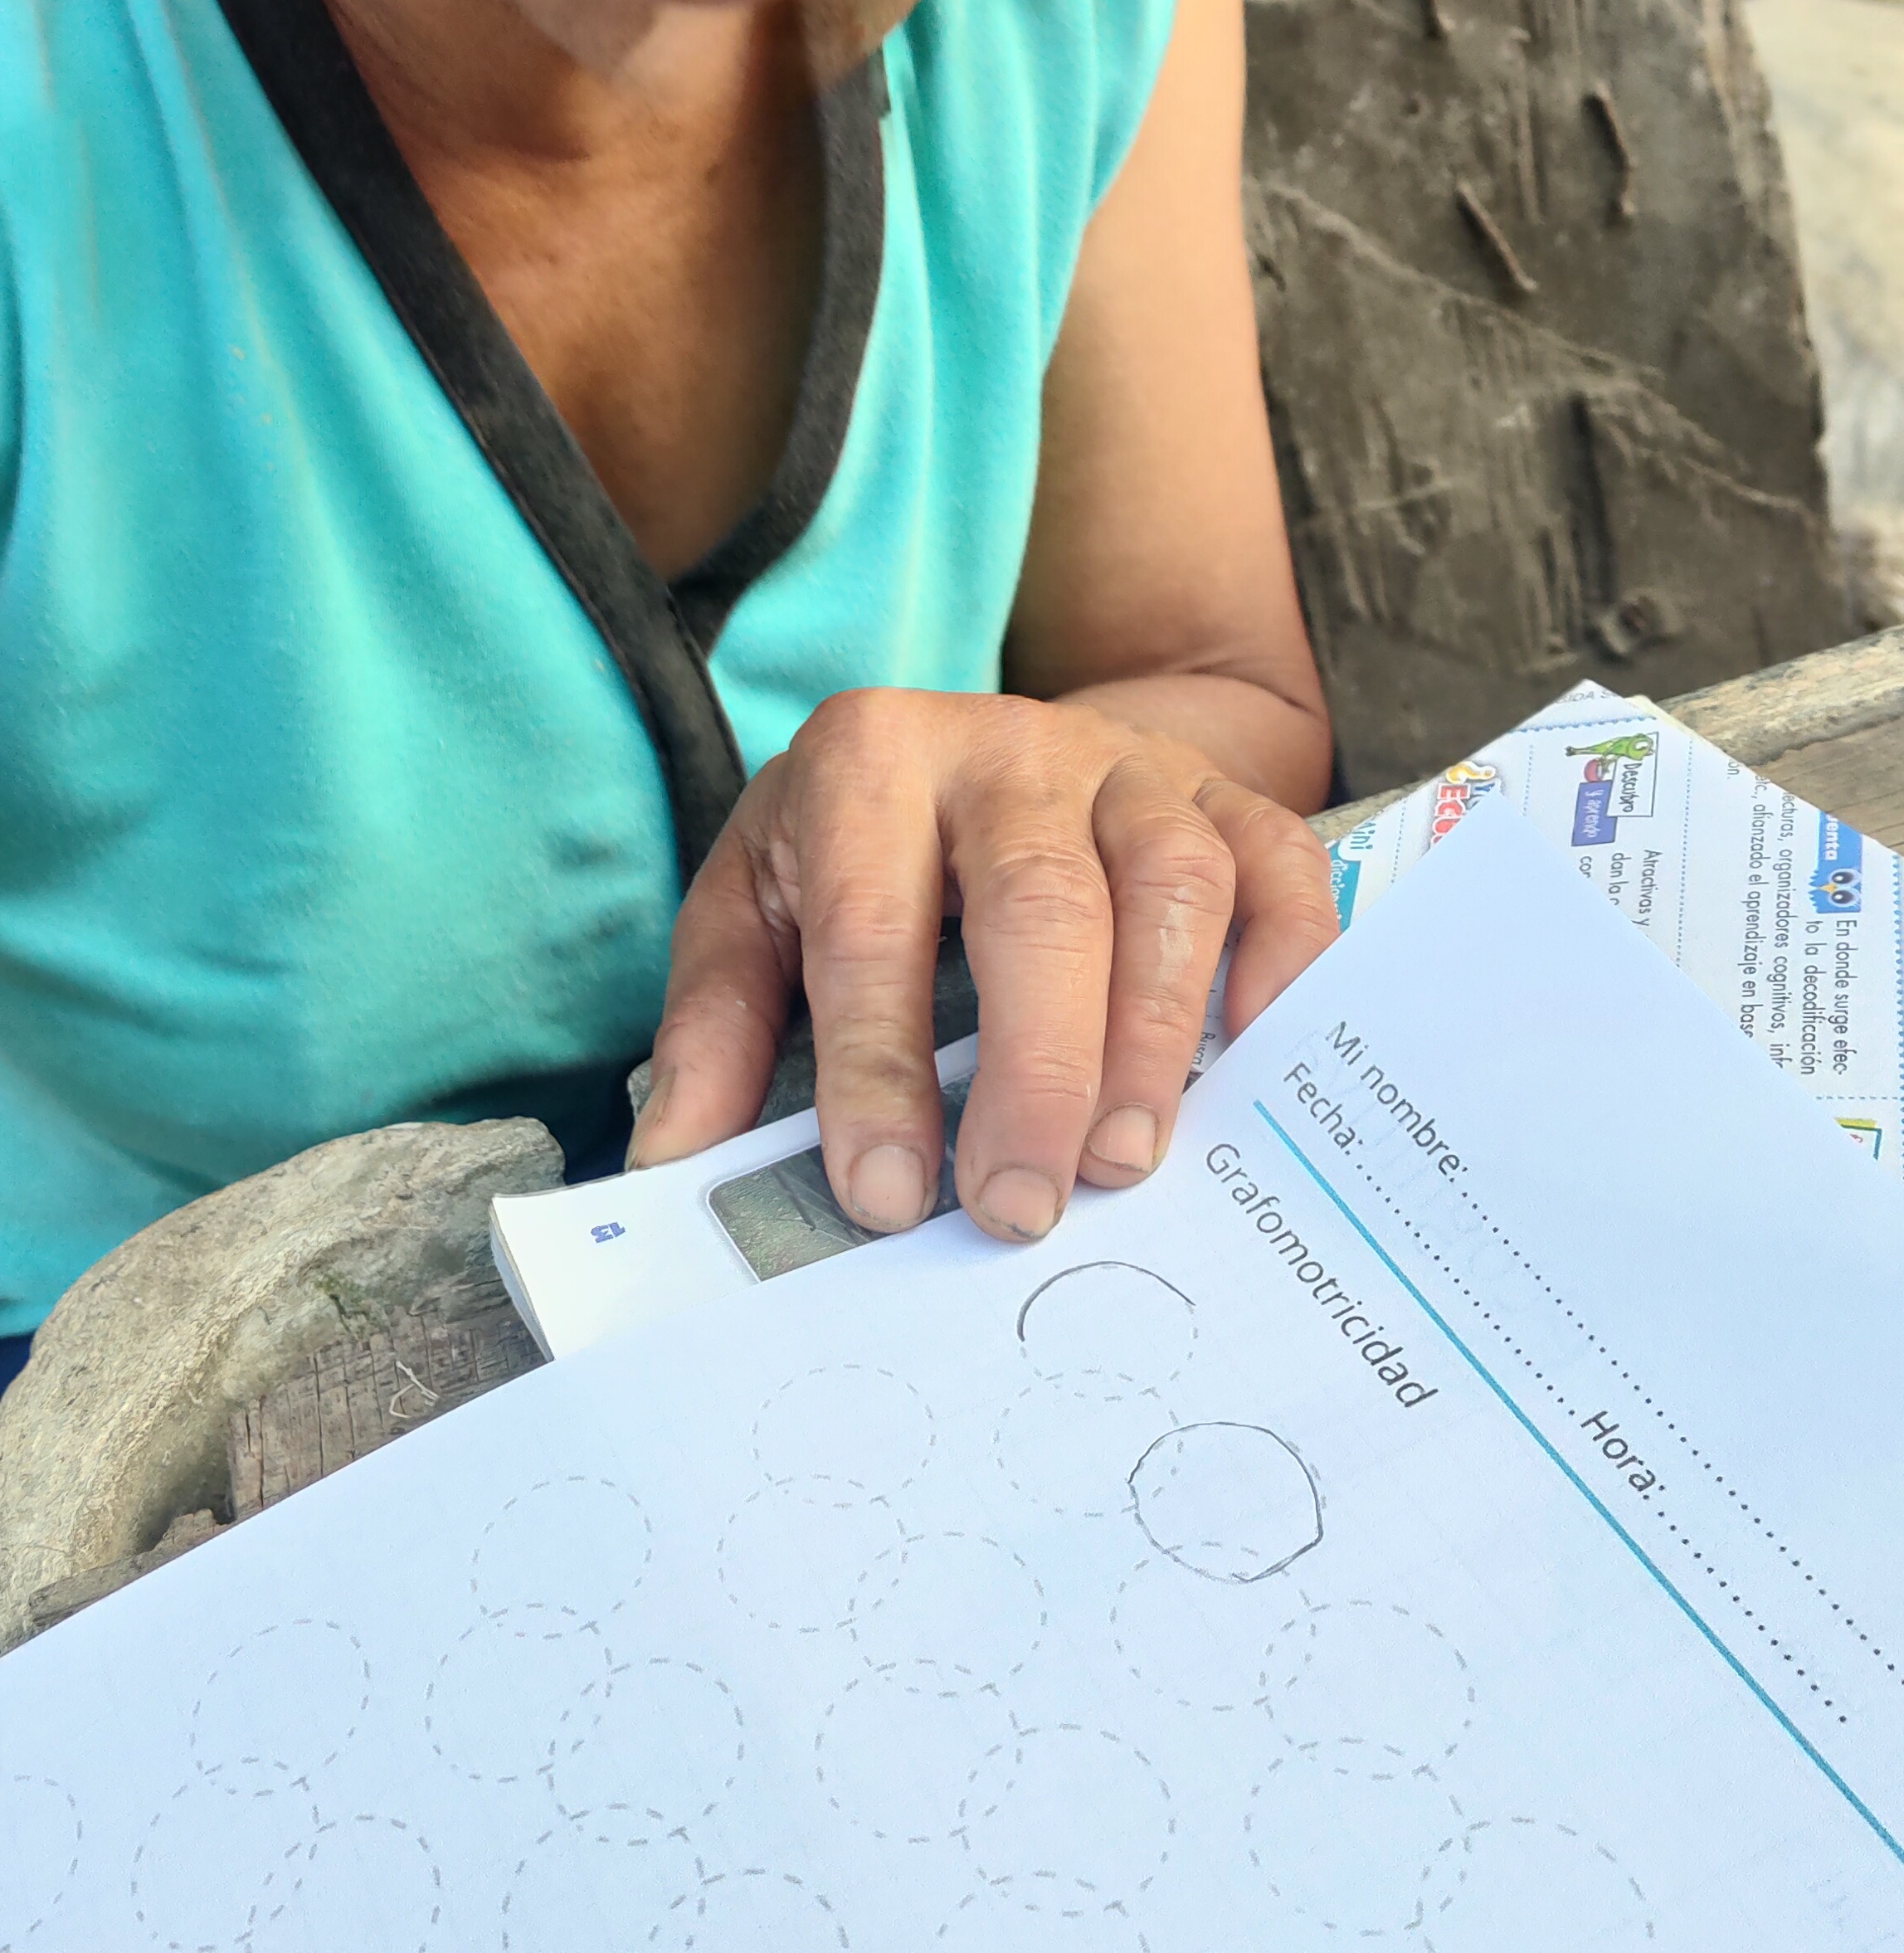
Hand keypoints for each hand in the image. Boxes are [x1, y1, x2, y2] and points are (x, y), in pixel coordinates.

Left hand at [627, 688, 1337, 1239]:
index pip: (869, 924)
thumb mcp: (756, 912)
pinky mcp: (1222, 793)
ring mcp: (1130, 766)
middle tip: (1018, 1207)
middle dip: (1032, 1070)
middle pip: (1040, 901)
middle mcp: (1007, 748)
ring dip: (1154, 1036)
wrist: (986, 744)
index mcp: (867, 764)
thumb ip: (715, 1031)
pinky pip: (1280, 865)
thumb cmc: (858, 854)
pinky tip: (1252, 1063)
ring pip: (1172, 881)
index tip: (882, 1198)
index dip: (875, 1070)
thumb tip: (669, 1168)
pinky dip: (1282, 965)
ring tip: (1123, 1163)